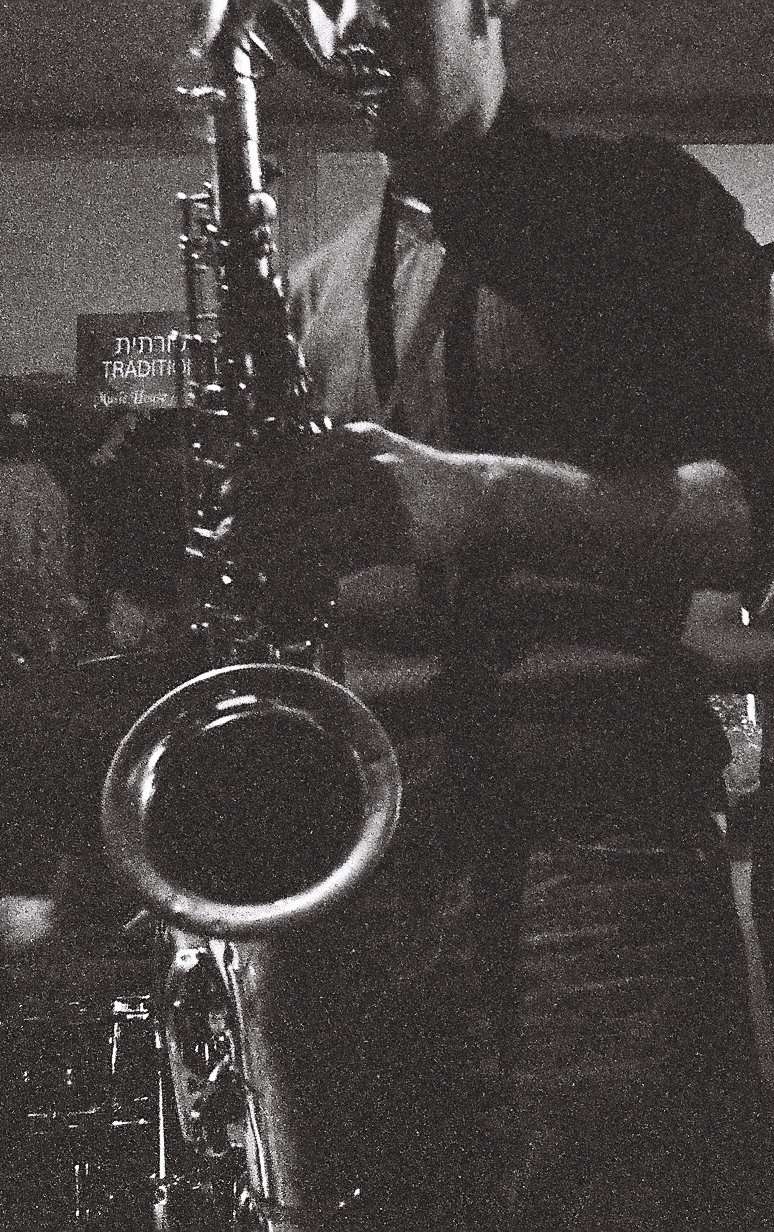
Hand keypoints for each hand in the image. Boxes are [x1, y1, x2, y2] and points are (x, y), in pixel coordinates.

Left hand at [220, 422, 487, 575]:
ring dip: (270, 549)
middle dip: (254, 520)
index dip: (253, 478)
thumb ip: (327, 459)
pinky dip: (304, 569)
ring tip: (241, 558)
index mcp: (356, 440)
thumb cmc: (413, 476)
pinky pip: (337, 557)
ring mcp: (383, 503)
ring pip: (312, 530)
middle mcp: (368, 466)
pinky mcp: (394, 538)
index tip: (224, 496)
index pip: (292, 458)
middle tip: (222, 536)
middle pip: (296, 497)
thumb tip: (268, 481)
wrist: (472, 496)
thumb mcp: (373, 449)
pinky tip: (282, 575)